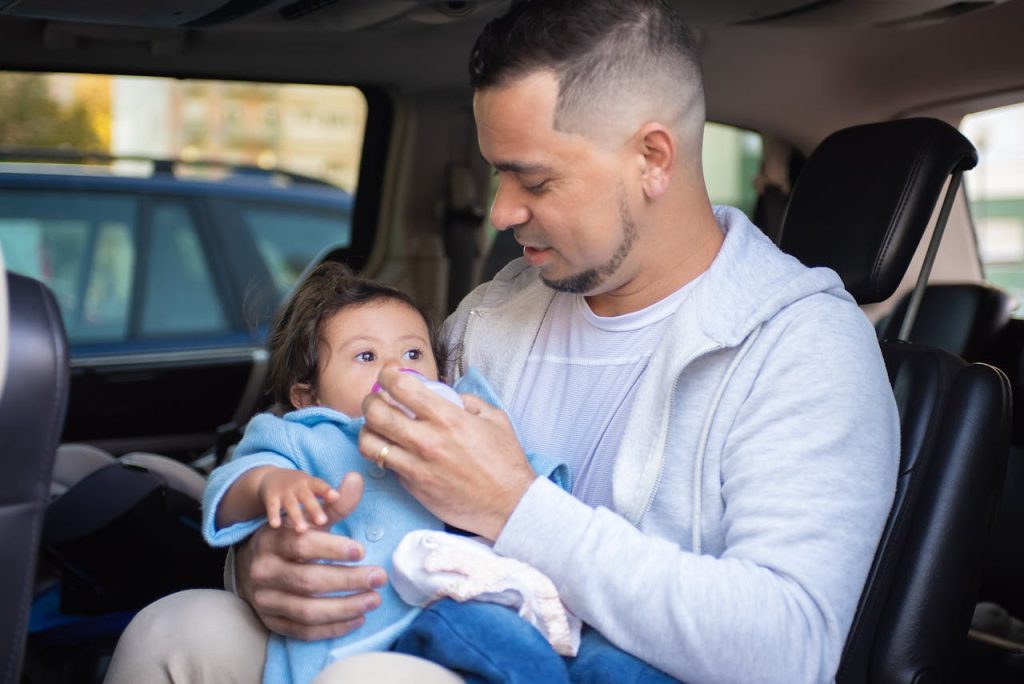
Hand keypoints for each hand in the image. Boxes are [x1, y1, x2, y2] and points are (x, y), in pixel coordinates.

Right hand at [234, 472, 387, 639]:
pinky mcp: (271, 622)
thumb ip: (336, 504)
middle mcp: (263, 572)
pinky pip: (304, 631)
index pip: (302, 546)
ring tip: (374, 600)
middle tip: (379, 577)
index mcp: (271, 541)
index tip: (361, 550)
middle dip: (348, 581)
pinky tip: (358, 619)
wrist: (253, 566)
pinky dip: (333, 628)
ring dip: (345, 608)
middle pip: (308, 581)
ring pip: (307, 611)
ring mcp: (265, 600)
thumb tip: (356, 479)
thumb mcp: (309, 520)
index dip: (332, 549)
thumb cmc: (291, 540)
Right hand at [254, 468, 338, 531]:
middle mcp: (299, 487)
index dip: (327, 491)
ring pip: (291, 504)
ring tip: (302, 529)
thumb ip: (339, 503)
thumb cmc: (303, 493)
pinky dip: (274, 515)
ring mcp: (284, 493)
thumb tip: (360, 498)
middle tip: (323, 521)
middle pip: (307, 497)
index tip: (335, 497)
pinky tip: (276, 525)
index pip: (321, 487)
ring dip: (296, 516)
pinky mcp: (271, 499)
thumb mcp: (318, 493)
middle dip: (314, 508)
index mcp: (313, 484)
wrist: (270, 480)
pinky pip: (272, 507)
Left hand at [359, 364, 536, 539]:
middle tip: (376, 399)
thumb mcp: (495, 419)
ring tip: (376, 426)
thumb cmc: (504, 462)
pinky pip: (385, 464)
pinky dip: (383, 453)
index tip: (389, 375)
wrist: (508, 506)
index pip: (401, 387)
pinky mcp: (413, 486)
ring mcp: (416, 465)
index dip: (388, 375)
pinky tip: (393, 449)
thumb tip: (448, 394)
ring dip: (368, 429)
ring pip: (369, 442)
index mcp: (448, 418)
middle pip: (376, 413)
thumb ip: (468, 401)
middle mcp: (427, 440)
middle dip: (370, 400)